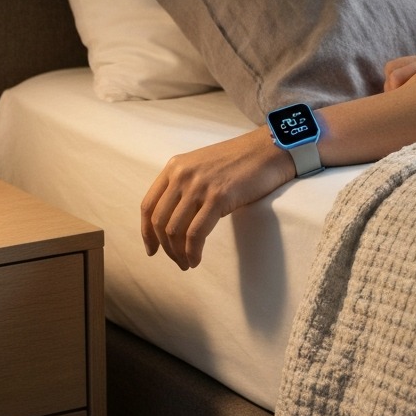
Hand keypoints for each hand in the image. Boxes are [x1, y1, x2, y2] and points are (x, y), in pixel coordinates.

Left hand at [140, 128, 295, 269]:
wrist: (268, 150)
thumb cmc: (239, 162)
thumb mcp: (202, 168)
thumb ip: (185, 187)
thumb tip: (174, 222)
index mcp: (174, 167)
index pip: (148, 205)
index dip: (146, 232)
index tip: (152, 250)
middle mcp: (182, 175)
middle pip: (160, 221)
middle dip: (165, 248)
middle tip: (176, 262)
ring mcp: (199, 186)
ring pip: (175, 230)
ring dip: (178, 254)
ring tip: (187, 264)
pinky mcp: (218, 197)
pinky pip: (196, 234)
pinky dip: (193, 252)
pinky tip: (196, 260)